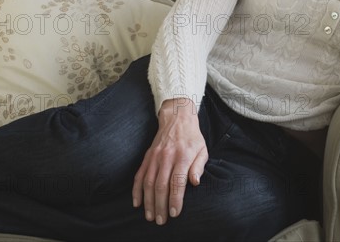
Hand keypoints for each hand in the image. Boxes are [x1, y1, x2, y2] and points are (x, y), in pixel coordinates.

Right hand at [132, 98, 207, 224]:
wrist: (177, 118)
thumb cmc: (192, 137)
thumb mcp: (202, 149)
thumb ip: (199, 166)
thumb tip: (195, 182)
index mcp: (183, 156)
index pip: (177, 182)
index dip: (175, 199)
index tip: (174, 213)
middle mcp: (167, 156)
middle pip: (161, 185)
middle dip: (161, 205)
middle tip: (161, 221)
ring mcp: (155, 156)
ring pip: (148, 182)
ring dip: (148, 202)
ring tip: (150, 216)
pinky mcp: (147, 156)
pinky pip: (139, 175)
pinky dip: (136, 190)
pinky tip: (136, 202)